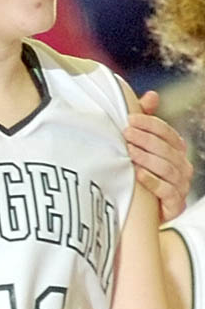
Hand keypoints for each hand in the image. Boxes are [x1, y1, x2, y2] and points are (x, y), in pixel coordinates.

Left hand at [124, 90, 191, 221]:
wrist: (140, 213)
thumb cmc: (140, 176)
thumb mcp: (140, 149)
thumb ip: (145, 125)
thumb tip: (152, 95)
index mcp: (177, 151)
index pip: (168, 133)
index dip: (150, 124)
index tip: (130, 119)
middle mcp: (182, 167)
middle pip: (166, 149)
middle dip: (145, 139)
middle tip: (125, 133)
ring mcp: (180, 186)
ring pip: (166, 168)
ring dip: (146, 158)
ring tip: (128, 151)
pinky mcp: (174, 204)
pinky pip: (166, 190)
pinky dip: (151, 181)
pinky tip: (136, 174)